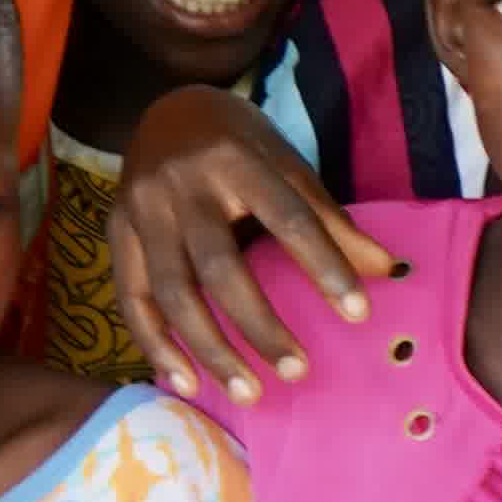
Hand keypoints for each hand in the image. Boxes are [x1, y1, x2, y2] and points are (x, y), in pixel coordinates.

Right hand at [115, 87, 399, 405]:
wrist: (166, 108)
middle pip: (221, 266)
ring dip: (210, 349)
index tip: (359, 313)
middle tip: (297, 372)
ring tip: (248, 393)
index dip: (325, 266)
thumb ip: (329, 218)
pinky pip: (132, 298)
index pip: (288, 218)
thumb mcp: (286, 163)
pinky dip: (156, 345)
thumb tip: (386, 271)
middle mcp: (183, 185)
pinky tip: (186, 383)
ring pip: (173, 292)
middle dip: (259, 326)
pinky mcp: (116, 232)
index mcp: (236, 158)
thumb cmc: (238, 143)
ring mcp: (142, 210)